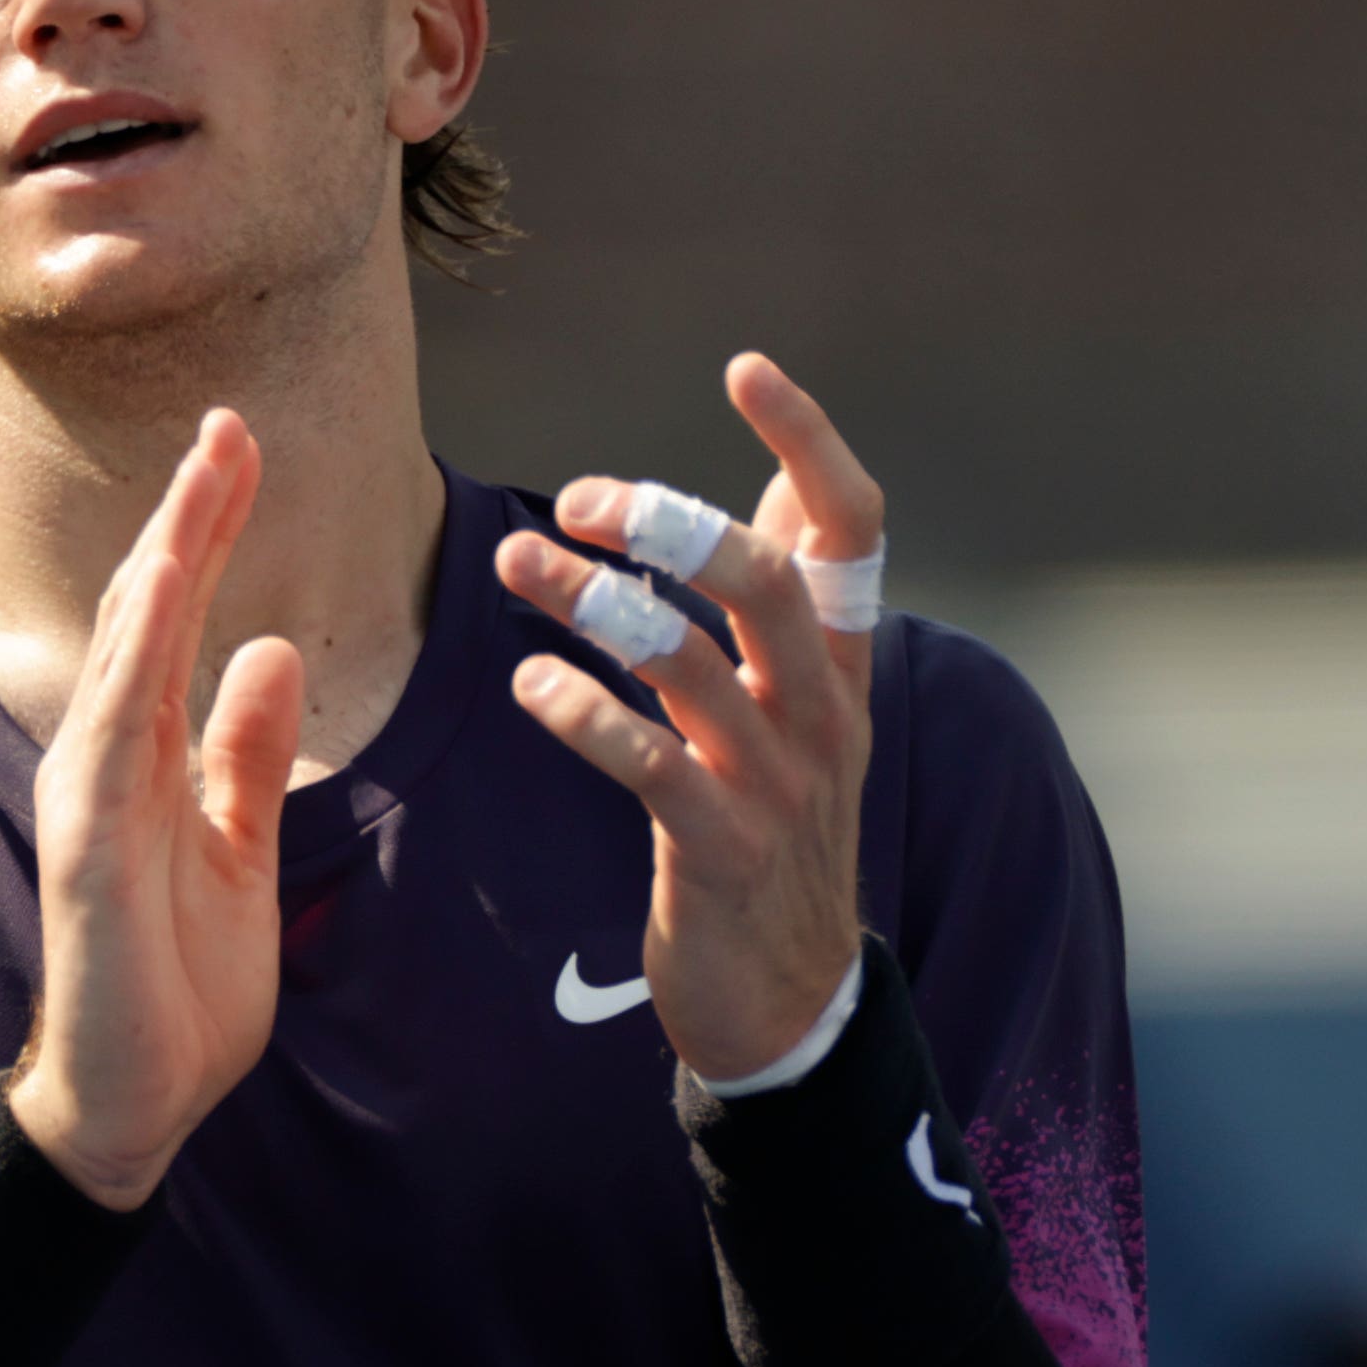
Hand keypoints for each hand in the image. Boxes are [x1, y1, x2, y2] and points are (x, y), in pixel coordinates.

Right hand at [5, 413, 306, 1208]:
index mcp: (148, 756)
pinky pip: (110, 747)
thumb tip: (269, 650)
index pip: (179, 620)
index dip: (207, 532)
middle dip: (186, 518)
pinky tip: (161, 605)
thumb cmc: (178, 987)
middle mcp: (106, 761)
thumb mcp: (241, 847)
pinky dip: (133, 671)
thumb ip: (247, 754)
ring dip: (163, 567)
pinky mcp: (83, 857)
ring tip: (202, 482)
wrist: (135, 1105)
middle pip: (146, 615)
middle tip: (230, 424)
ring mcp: (87, 803)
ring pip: (124, 659)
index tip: (242, 448)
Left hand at [495, 352, 881, 1079]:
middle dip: (670, 522)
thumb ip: (789, 609)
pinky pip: (649, 764)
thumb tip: (781, 489)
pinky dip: (585, 714)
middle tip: (582, 495)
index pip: (851, 526)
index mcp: (840, 664)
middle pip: (767, 582)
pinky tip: (530, 684)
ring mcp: (777, 783)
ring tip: (515, 565)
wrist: (789, 998)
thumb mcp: (802, 714)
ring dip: (593, 605)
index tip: (748, 367)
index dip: (808, 441)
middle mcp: (820, 712)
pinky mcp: (720, 850)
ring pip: (688, 663)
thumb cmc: (776, 833)